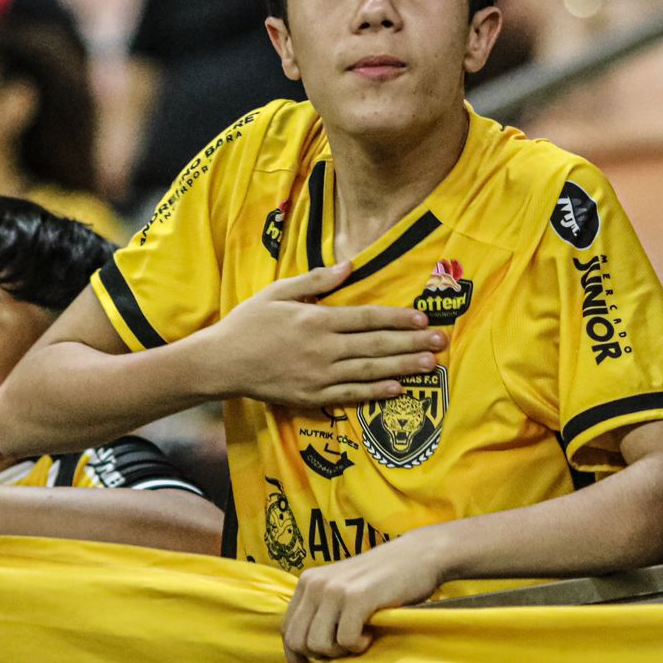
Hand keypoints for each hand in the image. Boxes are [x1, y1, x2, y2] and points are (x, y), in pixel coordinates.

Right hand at [205, 263, 444, 408]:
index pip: (366, 318)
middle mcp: (322, 348)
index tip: (422, 317)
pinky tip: (397, 389)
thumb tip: (350, 265)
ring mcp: (319, 375)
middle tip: (440, 341)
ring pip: (369, 370)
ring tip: (430, 365)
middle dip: (411, 343)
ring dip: (403, 367)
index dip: (397, 318)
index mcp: (316, 320)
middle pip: (375, 344)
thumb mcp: (278, 292)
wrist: (222, 363)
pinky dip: (375, 393)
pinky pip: (350, 395)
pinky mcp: (312, 396)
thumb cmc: (249, 323)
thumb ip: (315, 280)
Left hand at [280, 530, 448, 662]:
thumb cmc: (382, 579)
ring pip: (319, 645)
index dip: (295, 658)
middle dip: (320, 656)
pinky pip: (346, 641)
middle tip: (345, 648)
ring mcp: (335, 589)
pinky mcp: (357, 597)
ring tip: (360, 636)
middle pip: (298, 642)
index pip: (287, 630)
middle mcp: (315, 583)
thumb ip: (322, 610)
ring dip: (341, 651)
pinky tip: (371, 632)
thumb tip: (305, 652)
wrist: (418, 555)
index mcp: (307, 581)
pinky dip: (359, 645)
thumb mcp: (342, 588)